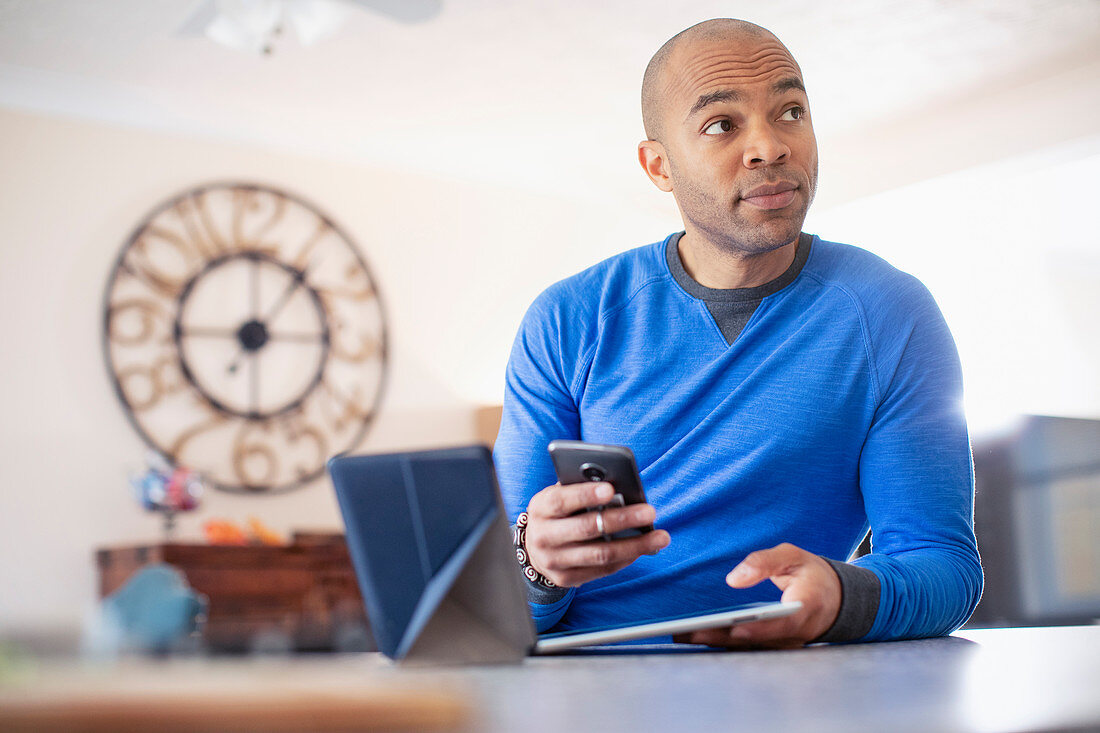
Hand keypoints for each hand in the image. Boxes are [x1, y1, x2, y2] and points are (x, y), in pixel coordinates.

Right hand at [524, 481, 669, 586]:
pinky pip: (603, 569)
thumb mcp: (560, 496)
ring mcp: (554, 561)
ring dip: (634, 545)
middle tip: (649, 511)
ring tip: (660, 537)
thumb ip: (582, 489)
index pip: (562, 501)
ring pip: (600, 554)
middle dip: (621, 519)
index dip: (586, 495)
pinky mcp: (567, 579)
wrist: (534, 546)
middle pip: (586, 529)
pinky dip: (626, 558)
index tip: (611, 489)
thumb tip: (621, 489)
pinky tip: (644, 548)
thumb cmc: (558, 512)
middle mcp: (543, 536)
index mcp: (541, 508)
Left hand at [674, 543, 840, 648]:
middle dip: (721, 638)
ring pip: (749, 648)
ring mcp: (785, 643)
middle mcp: (796, 633)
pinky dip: (723, 643)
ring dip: (716, 643)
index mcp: (807, 607)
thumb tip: (734, 579)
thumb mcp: (793, 556)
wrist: (835, 597)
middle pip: (757, 641)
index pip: (782, 624)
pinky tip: (698, 636)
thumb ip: (765, 561)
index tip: (736, 630)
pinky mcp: (774, 646)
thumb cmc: (811, 573)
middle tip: (688, 633)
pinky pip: (748, 647)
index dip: (759, 629)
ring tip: (682, 634)